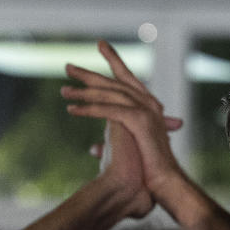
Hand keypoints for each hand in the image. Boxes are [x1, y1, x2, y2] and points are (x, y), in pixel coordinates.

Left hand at [63, 40, 189, 207]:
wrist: (165, 184)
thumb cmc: (149, 172)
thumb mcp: (129, 149)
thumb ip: (113, 142)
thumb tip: (94, 147)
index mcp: (149, 108)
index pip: (128, 79)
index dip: (115, 61)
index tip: (102, 46)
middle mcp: (149, 105)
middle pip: (115, 83)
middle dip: (90, 74)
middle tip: (68, 66)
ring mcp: (146, 111)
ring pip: (109, 95)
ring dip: (83, 93)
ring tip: (63, 92)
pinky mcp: (140, 121)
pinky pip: (109, 111)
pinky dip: (89, 110)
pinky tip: (72, 110)